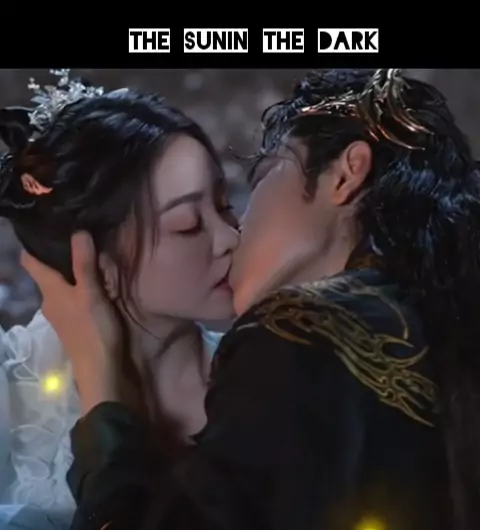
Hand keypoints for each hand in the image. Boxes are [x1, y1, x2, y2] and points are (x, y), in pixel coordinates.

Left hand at [21, 232, 124, 412]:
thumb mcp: (91, 294)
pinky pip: (73, 296)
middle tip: (80, 233)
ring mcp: (62, 313)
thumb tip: (77, 231)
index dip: (34, 243)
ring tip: (92, 253)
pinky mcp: (75, 322)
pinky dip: (81, 286)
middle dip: (59, 254)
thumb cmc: (93, 330)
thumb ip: (84, 264)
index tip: (48, 226)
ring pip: (62, 284)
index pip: (30, 261)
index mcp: (49, 290)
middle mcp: (50, 300)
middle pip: (47, 271)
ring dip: (73, 270)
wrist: (101, 371)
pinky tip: (97, 281)